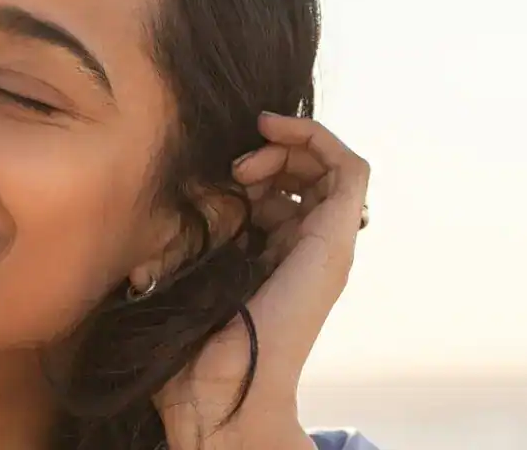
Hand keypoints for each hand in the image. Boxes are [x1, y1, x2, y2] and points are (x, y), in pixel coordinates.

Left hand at [156, 112, 368, 449]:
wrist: (220, 390)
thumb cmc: (193, 346)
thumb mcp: (182, 270)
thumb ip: (188, 235)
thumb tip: (175, 200)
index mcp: (274, 257)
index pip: (280, 192)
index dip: (252, 167)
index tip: (217, 172)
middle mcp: (306, 248)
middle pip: (307, 173)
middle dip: (272, 151)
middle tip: (235, 165)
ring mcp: (326, 243)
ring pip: (331, 166)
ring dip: (291, 144)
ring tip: (248, 160)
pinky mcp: (336, 239)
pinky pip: (351, 169)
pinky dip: (317, 138)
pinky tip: (275, 135)